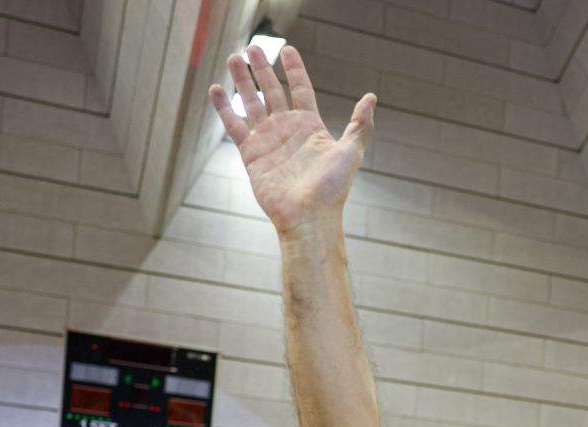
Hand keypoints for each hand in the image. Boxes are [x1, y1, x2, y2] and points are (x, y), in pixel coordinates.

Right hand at [210, 45, 374, 236]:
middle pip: (272, 91)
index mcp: (310, 126)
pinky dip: (225, 108)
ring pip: (252, 103)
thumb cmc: (331, 189)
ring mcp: (268, 140)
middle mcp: (287, 130)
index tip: (288, 49)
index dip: (295, 69)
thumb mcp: (350, 152)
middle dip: (263, 69)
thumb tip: (372, 98)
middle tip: (253, 47)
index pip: (301, 89)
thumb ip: (359, 125)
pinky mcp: (251, 153)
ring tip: (234, 58)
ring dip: (243, 81)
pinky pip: (235, 125)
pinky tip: (216, 89)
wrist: (308, 217)